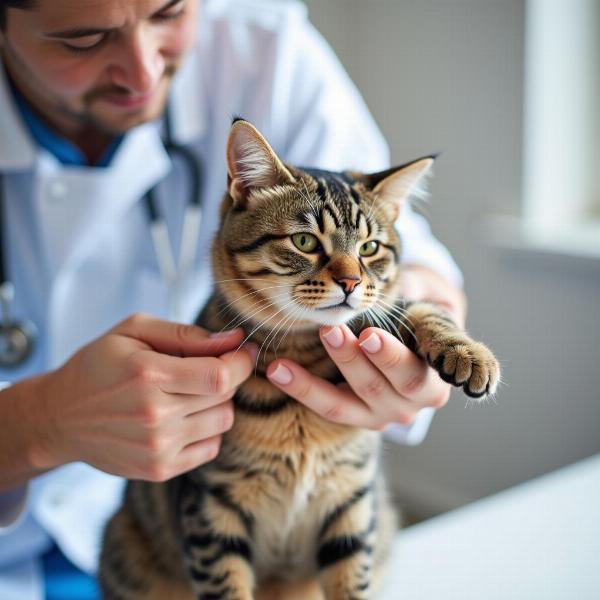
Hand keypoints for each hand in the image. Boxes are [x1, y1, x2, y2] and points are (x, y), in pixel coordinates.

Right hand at [30, 315, 254, 480]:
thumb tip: (235, 339)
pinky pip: (211, 447)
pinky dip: (207, 429)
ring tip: (190, 393)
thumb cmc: (99, 365)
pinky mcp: (160, 469)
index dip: (241, 361)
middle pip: (225, 396)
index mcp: (148, 375)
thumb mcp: (134, 331)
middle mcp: (155, 415)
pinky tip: (184, 417)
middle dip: (226, 376)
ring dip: (217, 403)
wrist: (60, 418)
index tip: (243, 351)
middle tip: (206, 367)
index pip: (221, 375)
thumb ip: (187, 334)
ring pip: (224, 420)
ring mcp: (158, 447)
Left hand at [266, 265, 465, 429]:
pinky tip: (277, 371)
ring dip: (314, 381)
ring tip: (287, 359)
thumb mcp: (427, 296)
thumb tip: (402, 284)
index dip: (391, 357)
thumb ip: (418, 289)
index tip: (368, 336)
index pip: (415, 371)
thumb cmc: (419, 312)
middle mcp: (412, 404)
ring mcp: (382, 414)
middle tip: (329, 329)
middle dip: (351, 359)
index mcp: (435, 377)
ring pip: (345, 403)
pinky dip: (300, 389)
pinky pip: (326, 406)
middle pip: (378, 387)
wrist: (414, 337)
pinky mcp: (356, 417)